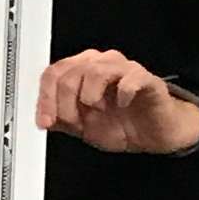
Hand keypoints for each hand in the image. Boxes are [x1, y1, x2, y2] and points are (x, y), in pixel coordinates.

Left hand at [37, 48, 198, 153]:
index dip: (45, 98)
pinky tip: (122, 105)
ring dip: (89, 97)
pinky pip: (130, 77)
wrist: (155, 135)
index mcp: (83, 72)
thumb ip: (62, 120)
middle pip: (70, 71)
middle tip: (74, 122)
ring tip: (98, 112)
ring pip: (95, 70)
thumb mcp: (83, 128)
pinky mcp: (147, 79)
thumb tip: (43, 119)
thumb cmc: (123, 125)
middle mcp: (102, 64)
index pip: (54, 73)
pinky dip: (122, 93)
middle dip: (65, 103)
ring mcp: (125, 69)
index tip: (45, 122)